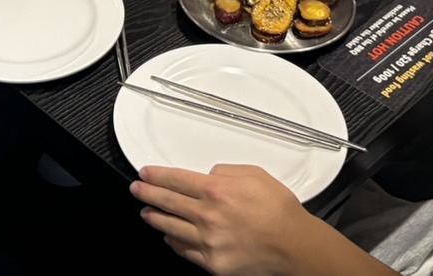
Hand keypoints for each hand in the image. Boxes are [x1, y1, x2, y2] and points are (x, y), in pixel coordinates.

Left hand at [131, 164, 309, 274]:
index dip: (156, 176)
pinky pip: (185, 250)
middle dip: (147, 194)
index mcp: (216, 190)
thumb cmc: (279, 211)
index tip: (146, 174)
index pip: (175, 179)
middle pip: (167, 201)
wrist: (294, 246)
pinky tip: (168, 236)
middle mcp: (208, 215)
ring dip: (154, 218)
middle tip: (137, 189)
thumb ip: (226, 171)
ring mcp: (208, 241)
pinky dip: (173, 242)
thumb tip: (209, 173)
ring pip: (171, 227)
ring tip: (146, 212)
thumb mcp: (255, 174)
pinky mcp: (213, 262)